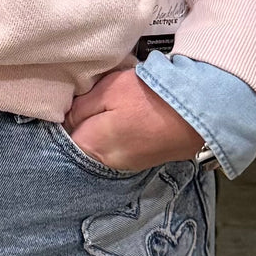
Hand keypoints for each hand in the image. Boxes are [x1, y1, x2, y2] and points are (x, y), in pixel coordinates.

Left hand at [64, 66, 205, 170]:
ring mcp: (127, 164)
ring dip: (97, 129)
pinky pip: (117, 148)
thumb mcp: (107, 91)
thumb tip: (65, 118)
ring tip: (103, 107)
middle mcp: (108, 164)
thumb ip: (81, 107)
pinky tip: (120, 117)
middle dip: (78, 126)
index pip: (62, 139)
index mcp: (93, 148)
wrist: (195, 110)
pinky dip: (114, 134)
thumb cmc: (148, 97)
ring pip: (99, 147)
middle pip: (81, 145)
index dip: (60, 120)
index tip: (62, 104)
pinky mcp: (142, 159)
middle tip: (82, 102)